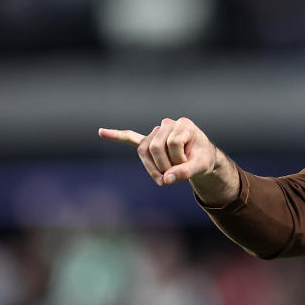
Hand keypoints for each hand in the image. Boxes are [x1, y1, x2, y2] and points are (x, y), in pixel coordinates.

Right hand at [98, 117, 238, 205]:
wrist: (202, 157)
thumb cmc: (203, 159)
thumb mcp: (201, 167)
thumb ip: (185, 172)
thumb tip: (165, 180)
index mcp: (183, 125)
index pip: (173, 143)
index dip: (179, 160)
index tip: (188, 166)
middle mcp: (168, 124)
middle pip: (155, 147)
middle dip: (164, 165)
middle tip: (174, 175)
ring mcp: (156, 133)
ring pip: (144, 150)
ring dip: (152, 167)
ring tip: (163, 177)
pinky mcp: (149, 141)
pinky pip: (130, 137)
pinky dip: (117, 136)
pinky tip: (102, 132)